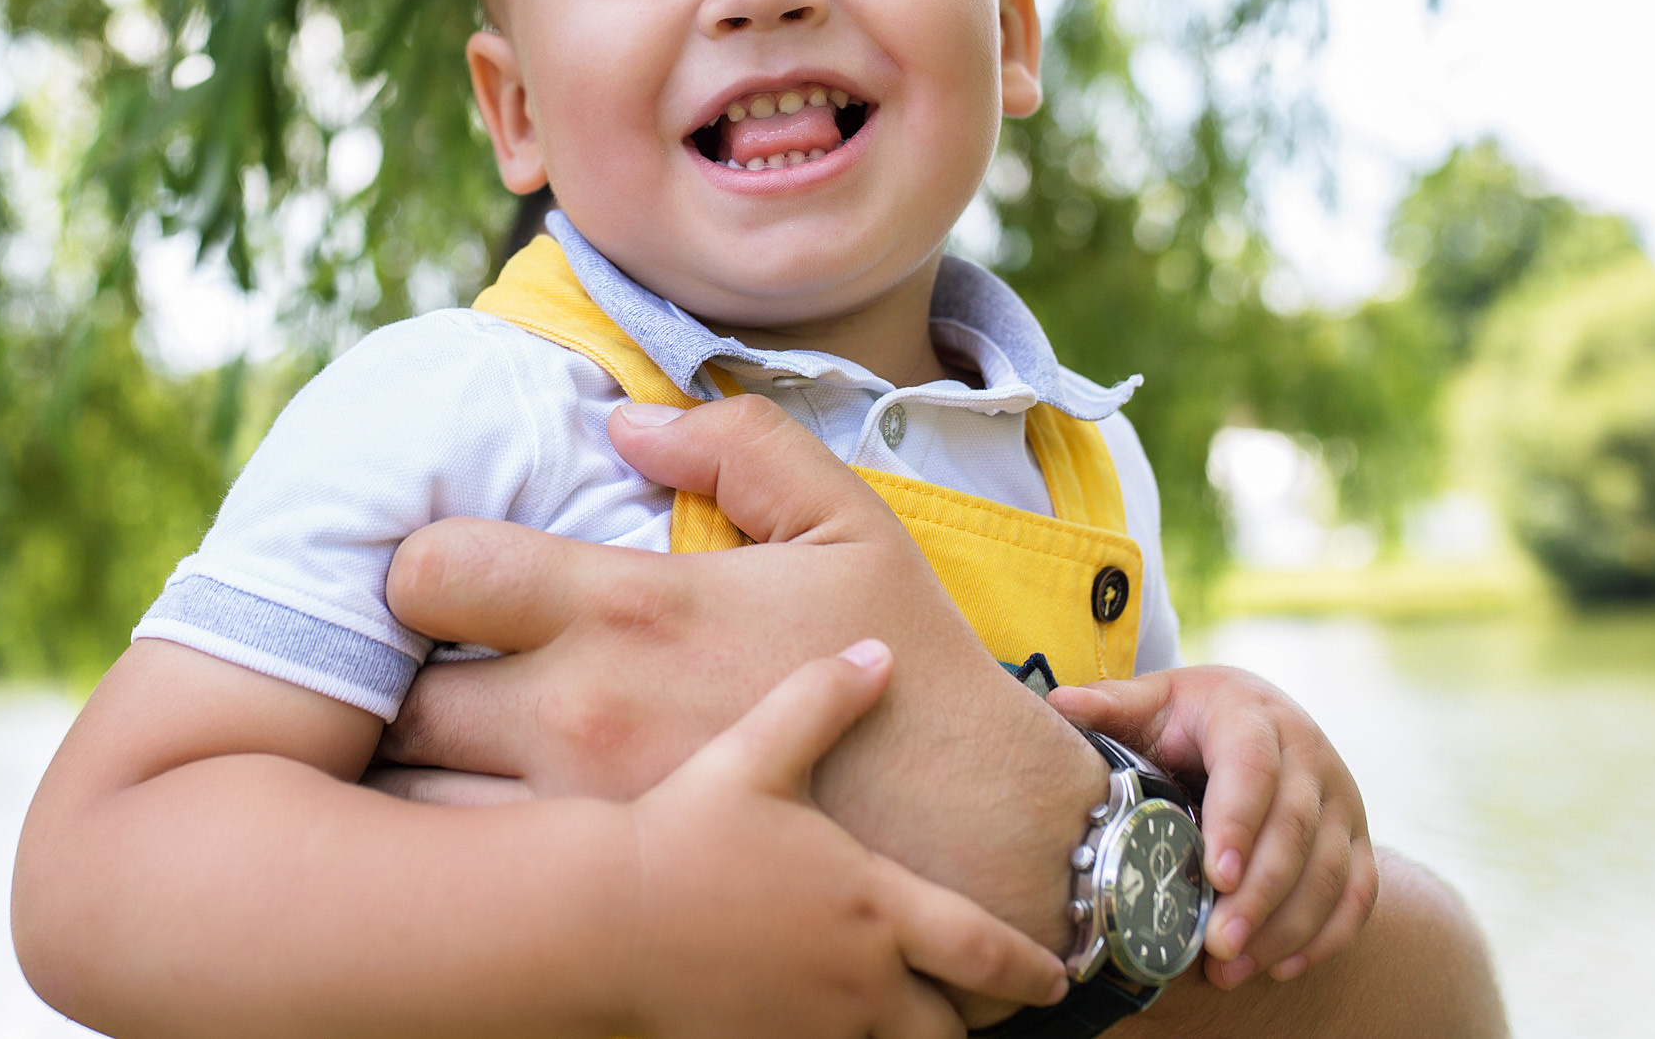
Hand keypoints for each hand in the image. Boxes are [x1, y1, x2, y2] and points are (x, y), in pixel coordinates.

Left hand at [377, 395, 1108, 968]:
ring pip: (415, 808)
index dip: (413, 572)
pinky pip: (475, 898)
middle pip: (395, 701)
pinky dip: (462, 869)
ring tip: (451, 765)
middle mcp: (582, 719)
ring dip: (416, 780)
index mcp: (629, 612)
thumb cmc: (911, 676)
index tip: (442, 585)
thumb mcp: (850, 527)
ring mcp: (583, 823)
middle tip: (430, 678)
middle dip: (396, 686)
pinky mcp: (605, 908)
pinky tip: (496, 847)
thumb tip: (626, 426)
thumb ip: (739, 446)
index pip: (431, 574)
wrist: (979, 846)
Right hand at [621, 638, 1067, 1037]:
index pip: (982, 950)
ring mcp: (813, 1031)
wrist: (597, 921)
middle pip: (948, 1029)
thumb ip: (822, 700)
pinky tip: (822, 1023)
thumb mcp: (756, 753)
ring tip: (910, 1019)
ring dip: (906, 1037)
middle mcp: (859, 983)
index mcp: (873, 907)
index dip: (1028, 965)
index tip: (1058, 974)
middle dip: (968, 1019)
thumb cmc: (681, 834)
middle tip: (981, 1007)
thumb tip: (876, 653)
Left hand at [1048, 668, 1377, 988]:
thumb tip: (1060, 706)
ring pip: (1330, 869)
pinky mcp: (1356, 839)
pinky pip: (1357, 893)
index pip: (1253, 766)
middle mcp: (1308, 753)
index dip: (1238, 820)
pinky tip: (1281, 966)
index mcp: (1252, 715)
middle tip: (1217, 943)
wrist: (1256, 715)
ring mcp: (1340, 799)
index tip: (1214, 873)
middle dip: (1259, 893)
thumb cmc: (1191, 717)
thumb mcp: (1154, 701)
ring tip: (1233, 966)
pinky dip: (1326, 935)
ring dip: (1286, 925)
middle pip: (1295, 828)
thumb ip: (1112, 705)